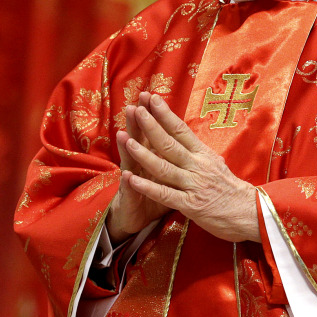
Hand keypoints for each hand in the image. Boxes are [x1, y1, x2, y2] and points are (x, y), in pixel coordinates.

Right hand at [107, 93, 169, 243]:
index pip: (156, 133)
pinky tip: (126, 175)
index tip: (155, 97)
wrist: (135, 218)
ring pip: (131, 162)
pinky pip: (130, 192)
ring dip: (127, 148)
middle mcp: (140, 165)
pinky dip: (129, 184)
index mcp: (154, 157)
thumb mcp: (169, 176)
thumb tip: (193, 144)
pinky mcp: (129, 199)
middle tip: (136, 105)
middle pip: (140, 141)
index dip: (156, 118)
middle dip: (139, 124)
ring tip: (123, 133)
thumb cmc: (155, 195)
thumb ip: (175, 159)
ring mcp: (132, 180)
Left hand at [113, 93, 260, 243]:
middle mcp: (197, 166)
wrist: (252, 214)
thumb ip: (201, 156)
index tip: (152, 98)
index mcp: (203, 155)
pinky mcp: (190, 204)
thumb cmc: (233, 191)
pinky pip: (165, 194)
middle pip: (170, 143)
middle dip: (151, 125)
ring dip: (143, 153)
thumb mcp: (218, 166)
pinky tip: (131, 179)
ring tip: (127, 140)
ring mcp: (193, 185)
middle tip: (136, 108)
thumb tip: (190, 143)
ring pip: (164, 166)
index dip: (165, 114)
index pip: (181, 130)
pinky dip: (147, 186)